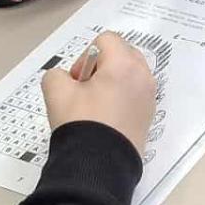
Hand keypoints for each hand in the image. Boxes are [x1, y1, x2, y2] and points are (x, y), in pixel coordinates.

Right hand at [40, 32, 156, 153]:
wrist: (99, 165)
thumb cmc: (81, 123)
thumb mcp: (56, 91)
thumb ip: (56, 74)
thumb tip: (67, 80)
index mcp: (124, 64)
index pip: (105, 40)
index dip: (85, 57)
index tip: (77, 81)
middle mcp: (143, 76)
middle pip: (122, 53)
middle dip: (101, 66)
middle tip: (85, 90)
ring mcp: (149, 96)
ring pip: (129, 74)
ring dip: (111, 81)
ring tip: (95, 105)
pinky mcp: (149, 115)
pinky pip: (135, 93)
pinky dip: (121, 97)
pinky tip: (105, 117)